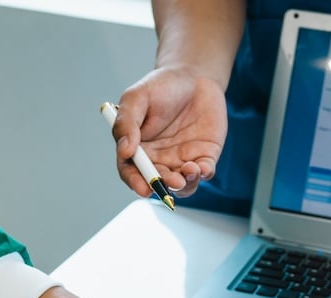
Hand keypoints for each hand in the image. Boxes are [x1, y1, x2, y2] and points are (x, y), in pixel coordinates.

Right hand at [112, 68, 227, 198]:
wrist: (193, 75)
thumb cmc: (160, 86)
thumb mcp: (136, 97)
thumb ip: (126, 122)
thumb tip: (125, 151)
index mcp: (138, 149)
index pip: (132, 172)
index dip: (136, 182)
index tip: (143, 188)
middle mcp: (159, 159)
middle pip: (158, 182)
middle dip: (165, 186)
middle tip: (172, 181)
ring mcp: (182, 159)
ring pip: (182, 185)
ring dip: (185, 185)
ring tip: (189, 170)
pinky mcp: (205, 156)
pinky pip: (204, 172)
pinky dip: (204, 173)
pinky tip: (202, 167)